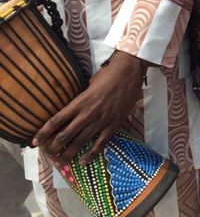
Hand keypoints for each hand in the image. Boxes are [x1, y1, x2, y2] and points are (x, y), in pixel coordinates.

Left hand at [33, 51, 147, 163]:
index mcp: (80, 102)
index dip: (43, 133)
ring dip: (68, 154)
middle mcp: (87, 113)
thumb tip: (75, 106)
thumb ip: (81, 98)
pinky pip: (100, 143)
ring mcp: (100, 120)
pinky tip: (83, 162)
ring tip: (60, 162)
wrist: (129, 72)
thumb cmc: (108, 74)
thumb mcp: (89, 84)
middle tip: (48, 154)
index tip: (35, 142)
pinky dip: (91, 154)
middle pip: (65, 135)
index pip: (56, 120)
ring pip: (80, 142)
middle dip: (53, 147)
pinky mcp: (113, 125)